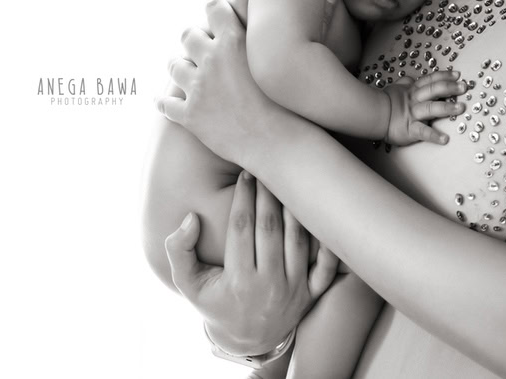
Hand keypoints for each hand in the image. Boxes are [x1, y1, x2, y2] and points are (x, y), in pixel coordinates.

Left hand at [159, 0, 275, 163]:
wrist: (280, 142)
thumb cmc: (289, 102)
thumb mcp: (276, 59)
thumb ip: (260, 40)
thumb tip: (253, 25)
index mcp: (234, 41)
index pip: (213, 7)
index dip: (216, 12)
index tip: (220, 19)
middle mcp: (212, 60)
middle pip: (188, 34)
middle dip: (195, 40)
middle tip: (204, 50)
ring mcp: (198, 88)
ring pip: (174, 65)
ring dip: (181, 68)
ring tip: (189, 74)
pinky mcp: (190, 116)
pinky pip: (165, 104)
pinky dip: (165, 102)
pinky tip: (167, 102)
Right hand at [164, 170, 337, 355]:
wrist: (247, 338)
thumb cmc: (216, 302)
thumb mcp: (189, 284)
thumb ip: (179, 251)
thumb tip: (189, 218)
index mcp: (238, 281)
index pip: (241, 228)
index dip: (243, 197)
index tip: (245, 174)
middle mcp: (269, 285)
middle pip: (270, 228)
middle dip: (269, 194)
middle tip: (268, 168)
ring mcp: (294, 290)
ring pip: (298, 239)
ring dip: (294, 207)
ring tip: (290, 180)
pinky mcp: (313, 293)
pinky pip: (326, 264)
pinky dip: (326, 239)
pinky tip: (321, 210)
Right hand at [383, 70, 464, 145]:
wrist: (372, 116)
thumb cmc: (384, 103)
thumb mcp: (395, 89)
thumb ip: (405, 83)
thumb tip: (410, 78)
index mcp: (412, 90)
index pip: (430, 80)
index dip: (444, 76)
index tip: (457, 75)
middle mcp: (415, 100)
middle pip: (434, 90)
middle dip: (450, 88)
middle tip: (464, 87)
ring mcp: (413, 114)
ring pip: (431, 108)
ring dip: (447, 108)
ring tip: (461, 108)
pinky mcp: (410, 129)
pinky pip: (423, 132)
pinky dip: (434, 135)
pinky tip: (444, 139)